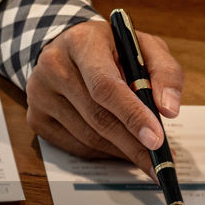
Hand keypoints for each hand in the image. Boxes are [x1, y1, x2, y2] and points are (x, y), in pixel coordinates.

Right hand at [26, 20, 184, 174]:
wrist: (68, 48)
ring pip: (87, 137)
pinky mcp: (36, 118)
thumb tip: (169, 110)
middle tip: (158, 161)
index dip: (132, 114)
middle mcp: (53, 66)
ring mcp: (39, 95)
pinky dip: (103, 153)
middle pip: (97, 116)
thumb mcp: (144, 46)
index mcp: (81, 42)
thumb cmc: (111, 48)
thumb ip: (165, 73)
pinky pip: (76, 147)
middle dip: (132, 143)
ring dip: (121, 151)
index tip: (156, 139)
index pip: (105, 85)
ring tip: (145, 155)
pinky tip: (120, 149)